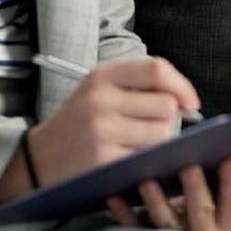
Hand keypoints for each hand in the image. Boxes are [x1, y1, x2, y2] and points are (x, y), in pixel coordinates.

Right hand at [25, 57, 198, 184]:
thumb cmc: (79, 124)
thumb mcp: (98, 92)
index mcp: (101, 76)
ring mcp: (101, 131)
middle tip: (149, 128)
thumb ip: (137, 86)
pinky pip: (147, 158)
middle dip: (167, 119)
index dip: (181, 85)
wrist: (39, 159)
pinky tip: (127, 160)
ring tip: (135, 145)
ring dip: (158, 142)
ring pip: (161, 133)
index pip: (156, 69)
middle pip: (165, 105)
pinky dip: (145, 161)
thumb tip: (185, 99)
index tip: (191, 102)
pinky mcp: (103, 160)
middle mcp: (100, 100)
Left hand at [104, 156, 230, 230]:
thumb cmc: (198, 199)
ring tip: (147, 180)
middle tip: (189, 166)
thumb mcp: (217, 190)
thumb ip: (226, 174)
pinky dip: (124, 213)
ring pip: (166, 224)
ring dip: (156, 202)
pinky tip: (115, 196)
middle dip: (195, 190)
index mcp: (225, 221)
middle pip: (201, 215)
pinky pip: (134, 228)